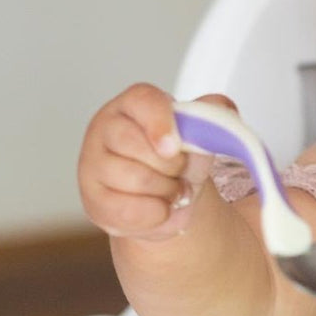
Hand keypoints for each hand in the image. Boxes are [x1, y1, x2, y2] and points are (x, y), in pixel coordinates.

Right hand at [78, 83, 236, 241]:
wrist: (167, 200)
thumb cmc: (177, 163)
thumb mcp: (199, 139)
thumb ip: (210, 120)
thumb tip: (222, 108)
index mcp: (134, 105)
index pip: (141, 100)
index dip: (159, 122)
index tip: (173, 146)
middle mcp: (106, 128)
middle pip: (133, 143)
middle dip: (171, 166)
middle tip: (180, 172)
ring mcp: (93, 164)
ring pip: (134, 178)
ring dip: (167, 192)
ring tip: (172, 191)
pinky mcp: (93, 199)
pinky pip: (128, 210)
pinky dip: (156, 215)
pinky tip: (160, 208)